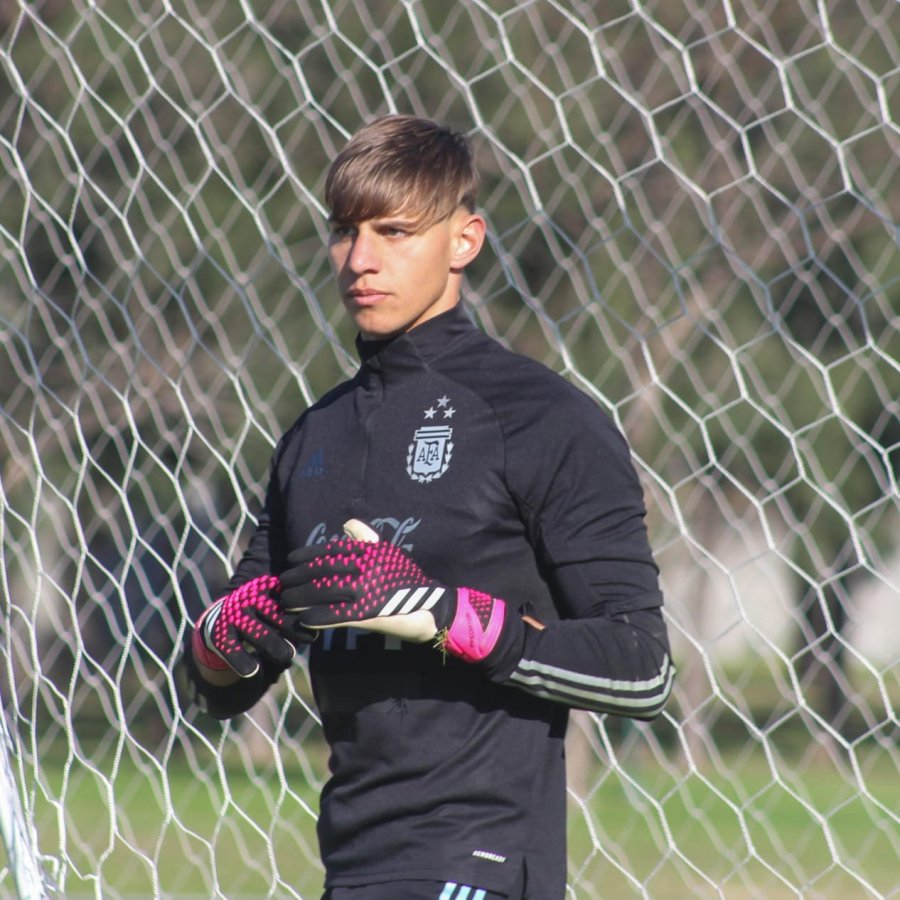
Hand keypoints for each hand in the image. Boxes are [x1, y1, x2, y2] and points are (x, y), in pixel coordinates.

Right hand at [191, 574, 313, 677]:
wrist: (221, 619)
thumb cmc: (262, 614)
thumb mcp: (276, 604)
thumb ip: (294, 612)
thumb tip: (316, 631)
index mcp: (267, 588)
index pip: (289, 598)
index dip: (304, 615)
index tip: (314, 632)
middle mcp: (250, 599)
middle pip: (275, 614)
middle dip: (292, 629)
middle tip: (309, 639)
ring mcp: (234, 616)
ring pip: (257, 632)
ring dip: (273, 645)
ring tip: (287, 655)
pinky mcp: (219, 633)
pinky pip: (232, 649)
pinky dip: (242, 661)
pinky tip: (252, 670)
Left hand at [279, 521, 507, 662]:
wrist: (430, 607)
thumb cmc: (406, 580)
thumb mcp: (388, 554)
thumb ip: (366, 539)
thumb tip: (346, 523)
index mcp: (368, 552)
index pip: (330, 550)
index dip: (307, 555)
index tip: (291, 561)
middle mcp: (366, 568)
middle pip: (322, 571)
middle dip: (298, 578)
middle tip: (282, 585)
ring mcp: (367, 591)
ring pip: (324, 593)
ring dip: (301, 599)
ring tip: (286, 603)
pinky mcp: (368, 613)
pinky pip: (336, 615)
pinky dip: (317, 617)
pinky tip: (304, 621)